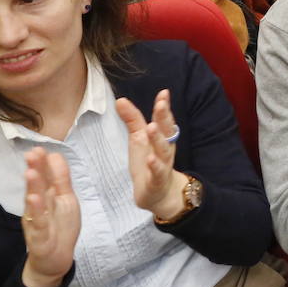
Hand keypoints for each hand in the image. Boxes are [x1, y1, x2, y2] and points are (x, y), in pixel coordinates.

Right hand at [19, 148, 80, 286]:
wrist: (54, 258)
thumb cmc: (59, 226)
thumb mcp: (65, 200)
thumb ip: (60, 179)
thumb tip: (55, 155)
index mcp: (47, 196)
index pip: (44, 176)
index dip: (42, 163)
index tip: (39, 148)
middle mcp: (38, 207)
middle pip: (37, 186)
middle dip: (35, 169)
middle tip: (32, 153)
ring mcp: (37, 222)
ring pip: (35, 203)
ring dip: (32, 188)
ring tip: (30, 173)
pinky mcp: (39, 238)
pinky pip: (38, 224)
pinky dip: (37, 212)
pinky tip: (33, 201)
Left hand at [114, 91, 188, 219]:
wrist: (157, 193)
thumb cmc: (149, 162)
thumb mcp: (138, 138)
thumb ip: (132, 119)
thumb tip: (120, 99)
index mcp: (162, 137)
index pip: (164, 120)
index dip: (164, 107)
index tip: (164, 93)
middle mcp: (165, 148)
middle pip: (167, 132)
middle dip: (164, 118)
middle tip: (161, 105)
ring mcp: (163, 164)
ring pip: (163, 150)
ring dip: (158, 139)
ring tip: (152, 127)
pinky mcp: (157, 180)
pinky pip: (158, 172)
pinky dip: (155, 165)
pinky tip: (151, 158)